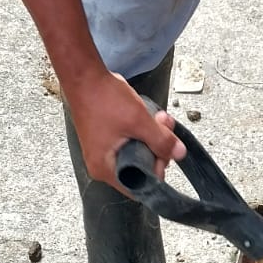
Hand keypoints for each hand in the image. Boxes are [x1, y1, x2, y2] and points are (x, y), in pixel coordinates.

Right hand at [64, 67, 183, 189]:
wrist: (83, 75)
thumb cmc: (101, 98)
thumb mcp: (138, 121)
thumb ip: (161, 140)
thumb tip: (179, 153)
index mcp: (105, 169)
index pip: (139, 186)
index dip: (157, 171)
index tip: (165, 152)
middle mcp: (102, 164)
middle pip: (141, 168)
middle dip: (157, 148)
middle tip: (165, 129)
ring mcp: (103, 151)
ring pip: (138, 152)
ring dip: (152, 136)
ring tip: (159, 118)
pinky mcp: (106, 138)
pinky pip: (130, 142)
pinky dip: (141, 131)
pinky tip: (148, 116)